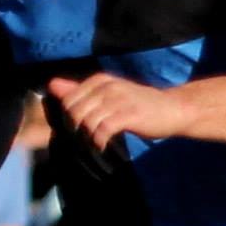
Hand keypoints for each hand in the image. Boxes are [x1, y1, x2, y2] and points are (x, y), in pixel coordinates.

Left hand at [47, 73, 187, 154]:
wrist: (173, 109)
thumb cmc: (140, 104)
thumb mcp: (108, 94)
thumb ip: (79, 90)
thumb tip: (52, 85)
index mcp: (100, 80)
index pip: (69, 100)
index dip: (67, 118)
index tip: (78, 130)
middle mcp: (108, 87)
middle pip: (75, 111)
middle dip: (75, 129)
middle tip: (84, 139)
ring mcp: (118, 100)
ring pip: (87, 121)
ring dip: (87, 137)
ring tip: (94, 142)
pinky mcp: (128, 115)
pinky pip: (103, 129)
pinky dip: (99, 141)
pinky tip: (103, 145)